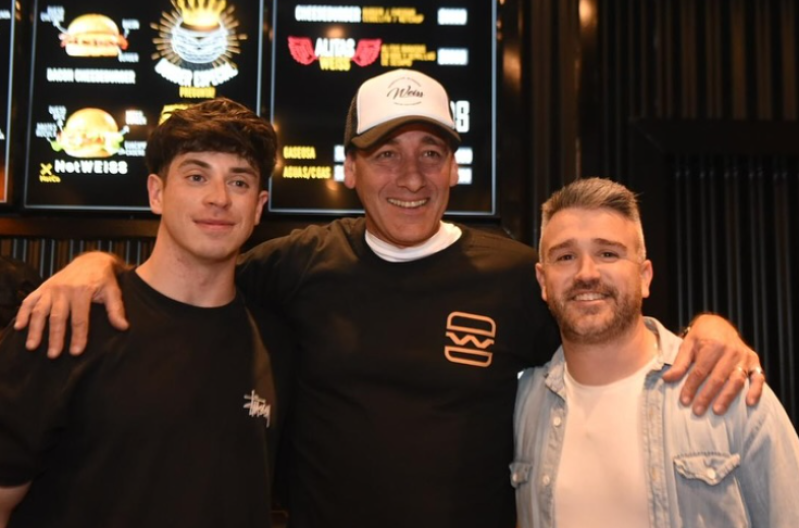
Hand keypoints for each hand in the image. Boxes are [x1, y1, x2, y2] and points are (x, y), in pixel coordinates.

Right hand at [13, 251, 128, 357]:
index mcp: (82, 291)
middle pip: (58, 317)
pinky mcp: (43, 287)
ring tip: (32, 346)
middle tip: (53, 355)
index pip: (80, 319)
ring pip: (40, 311)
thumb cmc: (103, 278)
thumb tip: (123, 327)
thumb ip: (116, 309)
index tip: (76, 352)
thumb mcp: (113, 291)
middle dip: (55, 337)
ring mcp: (51, 288)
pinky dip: (22, 313)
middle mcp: (64, 290)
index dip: (78, 336)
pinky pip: (29, 300)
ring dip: (35, 329)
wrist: (91, 260)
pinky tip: (20, 327)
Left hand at [662, 313, 763, 414]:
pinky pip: (758, 378)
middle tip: (697, 411)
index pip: (700, 371)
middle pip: (718, 378)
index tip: (684, 401)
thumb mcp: (687, 345)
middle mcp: (731, 351)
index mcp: (713, 345)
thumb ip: (679, 363)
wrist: (719, 324)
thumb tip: (666, 379)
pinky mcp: (754, 362)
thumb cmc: (701, 337)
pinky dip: (756, 391)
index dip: (691, 386)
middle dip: (707, 396)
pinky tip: (749, 403)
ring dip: (727, 397)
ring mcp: (744, 357)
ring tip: (717, 411)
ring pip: (736, 380)